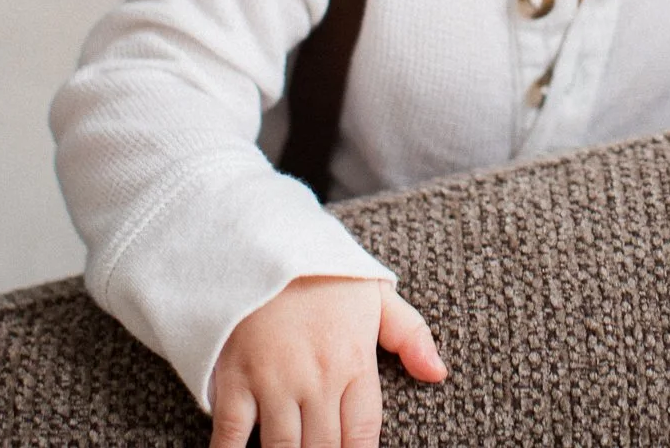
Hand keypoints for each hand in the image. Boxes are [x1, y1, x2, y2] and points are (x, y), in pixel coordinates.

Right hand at [210, 277, 445, 447]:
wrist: (264, 241)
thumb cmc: (322, 275)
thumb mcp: (376, 295)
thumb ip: (410, 335)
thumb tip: (438, 374)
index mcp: (354, 361)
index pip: (363, 434)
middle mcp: (317, 379)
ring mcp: (274, 382)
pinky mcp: (235, 380)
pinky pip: (231, 435)